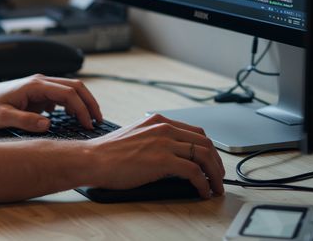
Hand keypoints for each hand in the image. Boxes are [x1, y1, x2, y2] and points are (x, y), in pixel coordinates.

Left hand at [0, 74, 102, 131]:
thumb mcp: (2, 117)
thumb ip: (25, 120)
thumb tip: (48, 124)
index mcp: (35, 85)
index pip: (68, 93)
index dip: (81, 109)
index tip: (88, 125)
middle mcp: (40, 82)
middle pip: (75, 87)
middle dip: (89, 103)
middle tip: (97, 122)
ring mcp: (40, 87)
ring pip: (70, 90)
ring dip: (82, 104)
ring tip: (89, 122)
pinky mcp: (37, 94)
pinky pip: (60, 97)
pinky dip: (71, 106)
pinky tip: (71, 119)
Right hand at [87, 113, 224, 197]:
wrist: (93, 159)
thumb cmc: (109, 153)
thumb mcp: (137, 136)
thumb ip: (155, 140)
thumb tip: (173, 157)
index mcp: (158, 121)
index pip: (195, 132)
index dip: (208, 149)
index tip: (211, 162)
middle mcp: (164, 128)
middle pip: (205, 142)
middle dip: (217, 162)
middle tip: (218, 177)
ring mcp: (164, 143)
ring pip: (204, 155)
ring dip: (214, 174)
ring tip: (215, 187)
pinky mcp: (163, 160)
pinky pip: (194, 171)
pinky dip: (203, 183)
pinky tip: (202, 191)